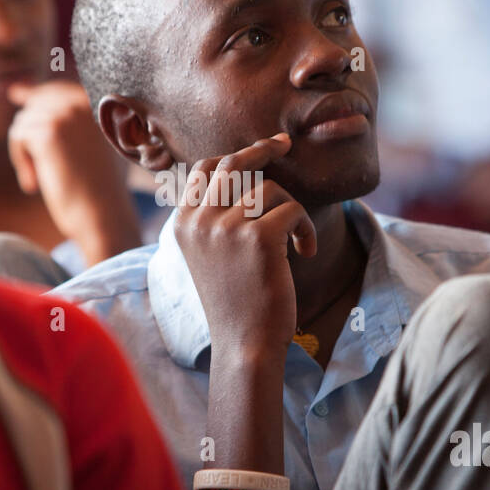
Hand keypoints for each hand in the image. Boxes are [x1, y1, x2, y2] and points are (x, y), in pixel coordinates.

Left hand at [6, 81, 140, 265]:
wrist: (103, 218)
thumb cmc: (96, 189)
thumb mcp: (86, 144)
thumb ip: (61, 116)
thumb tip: (15, 90)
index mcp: (103, 103)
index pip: (58, 89)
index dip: (36, 99)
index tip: (18, 99)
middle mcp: (88, 101)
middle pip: (37, 104)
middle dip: (33, 135)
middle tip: (40, 169)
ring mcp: (70, 114)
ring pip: (25, 121)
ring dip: (26, 152)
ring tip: (41, 179)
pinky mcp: (51, 132)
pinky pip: (19, 135)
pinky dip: (20, 160)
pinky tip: (34, 184)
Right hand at [173, 133, 316, 357]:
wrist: (244, 344)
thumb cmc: (235, 301)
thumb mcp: (211, 254)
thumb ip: (216, 216)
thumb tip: (242, 170)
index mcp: (183, 223)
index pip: (204, 168)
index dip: (236, 153)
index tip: (265, 148)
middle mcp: (199, 221)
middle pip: (233, 163)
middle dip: (262, 149)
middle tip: (285, 144)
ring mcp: (226, 228)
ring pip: (269, 189)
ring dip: (291, 210)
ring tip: (297, 241)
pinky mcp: (258, 238)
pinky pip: (292, 209)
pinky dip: (306, 229)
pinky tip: (306, 252)